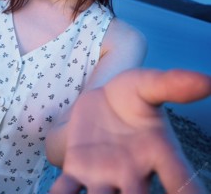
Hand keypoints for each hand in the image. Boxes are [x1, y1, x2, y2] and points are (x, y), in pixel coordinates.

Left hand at [50, 69, 210, 193]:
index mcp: (159, 154)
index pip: (181, 182)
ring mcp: (104, 177)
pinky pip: (66, 191)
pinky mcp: (77, 170)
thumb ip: (173, 84)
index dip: (189, 193)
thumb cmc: (131, 95)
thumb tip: (208, 80)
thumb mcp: (149, 84)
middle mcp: (133, 174)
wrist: (100, 99)